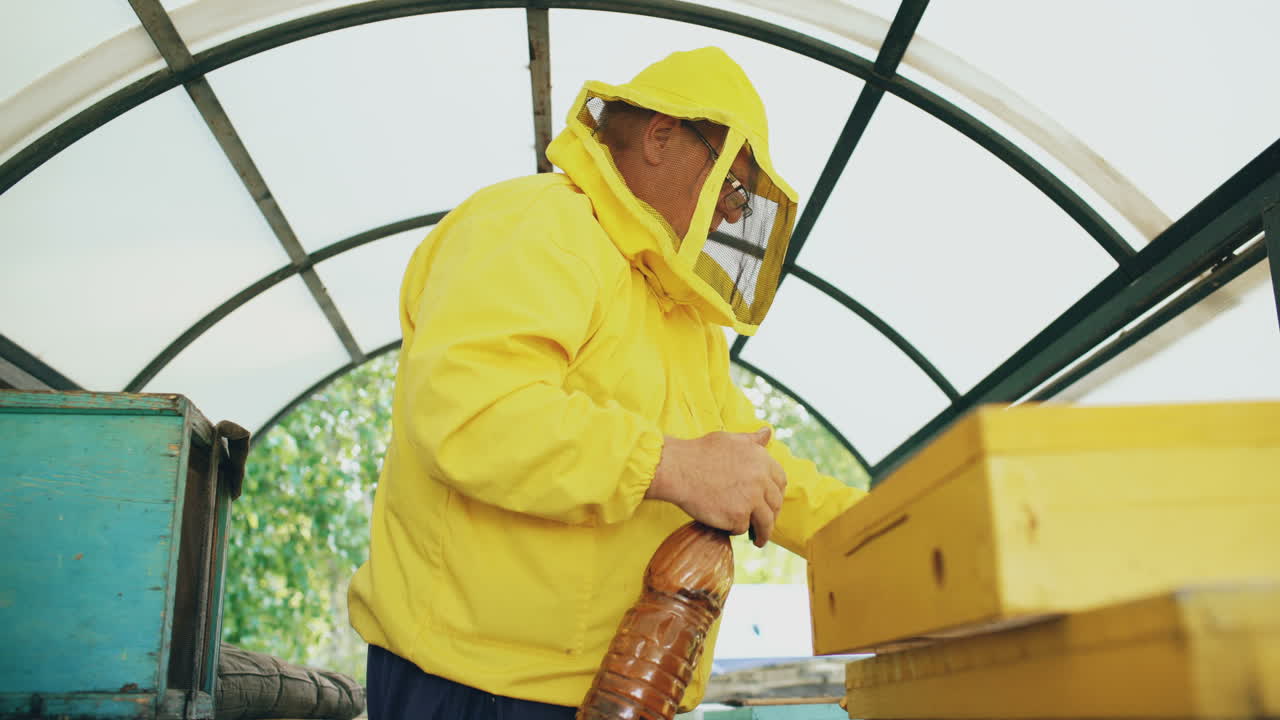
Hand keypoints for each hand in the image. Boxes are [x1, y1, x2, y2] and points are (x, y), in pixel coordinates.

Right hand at [647, 428, 786, 546]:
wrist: (677, 469)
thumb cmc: (699, 453)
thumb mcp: (730, 440)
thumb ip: (752, 440)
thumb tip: (767, 432)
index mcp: (761, 460)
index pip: (780, 481)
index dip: (776, 493)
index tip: (771, 502)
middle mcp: (761, 479)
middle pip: (775, 504)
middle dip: (772, 515)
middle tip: (765, 523)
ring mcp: (751, 499)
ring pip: (766, 522)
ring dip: (763, 533)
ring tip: (758, 540)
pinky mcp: (738, 516)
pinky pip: (743, 528)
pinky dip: (736, 529)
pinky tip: (728, 528)